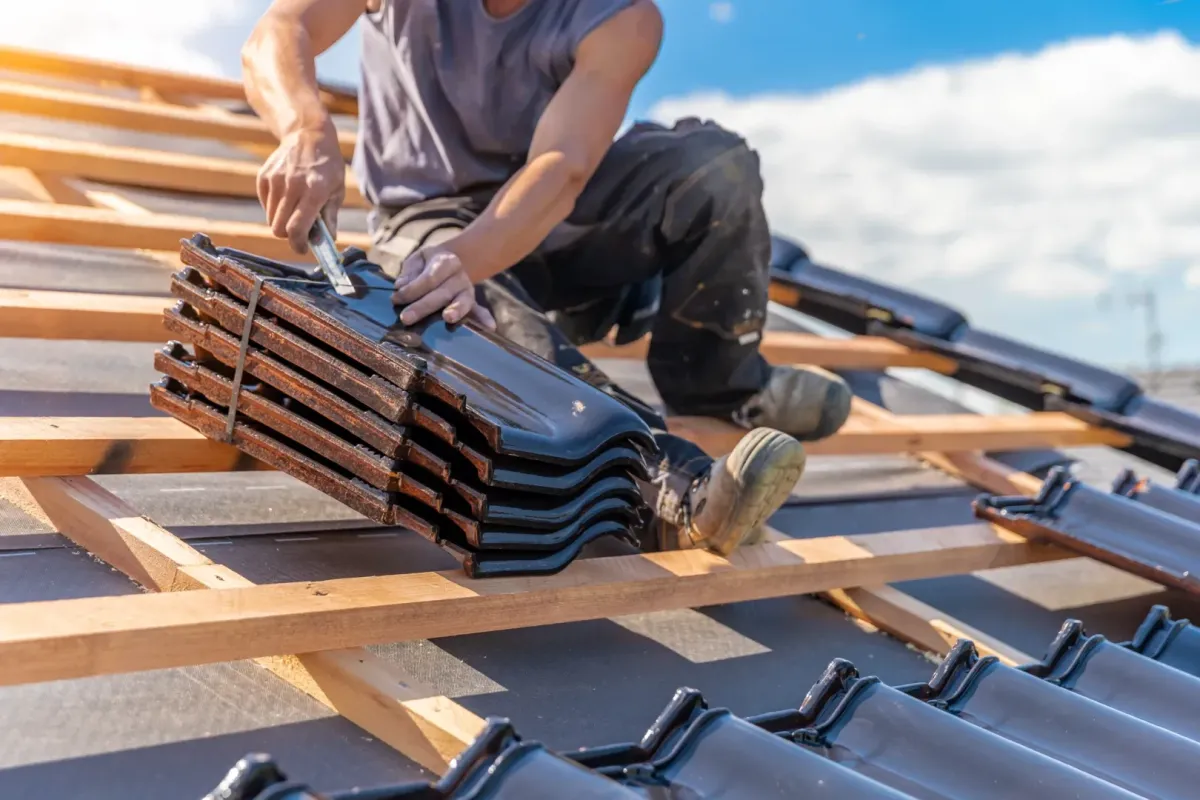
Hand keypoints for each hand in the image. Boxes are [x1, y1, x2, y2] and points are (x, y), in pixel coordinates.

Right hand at [257, 121, 345, 253]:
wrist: (308, 135)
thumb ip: (330, 218)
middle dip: (289, 236)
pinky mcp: (264, 176)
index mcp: (314, 191)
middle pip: (279, 228)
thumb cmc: (328, 166)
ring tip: (296, 211)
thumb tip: (327, 244)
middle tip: (300, 233)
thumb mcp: (337, 190)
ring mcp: (275, 180)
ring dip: (282, 222)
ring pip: (271, 219)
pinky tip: (287, 197)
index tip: (303, 249)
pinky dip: (275, 209)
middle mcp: (292, 185)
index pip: (297, 228)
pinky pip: (265, 205)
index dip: (298, 244)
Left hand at [391, 245, 496, 329]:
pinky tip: (490, 328)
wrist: (452, 262)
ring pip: (462, 301)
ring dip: (456, 310)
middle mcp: (459, 276)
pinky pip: (479, 311)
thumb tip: (400, 285)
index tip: (395, 298)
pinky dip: (485, 319)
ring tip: (448, 318)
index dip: (412, 289)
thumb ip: (409, 272)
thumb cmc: (429, 263)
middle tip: (406, 318)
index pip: (428, 277)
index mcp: (446, 261)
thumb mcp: (418, 260)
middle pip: (442, 292)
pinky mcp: (471, 303)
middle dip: (423, 306)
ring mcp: (467, 290)